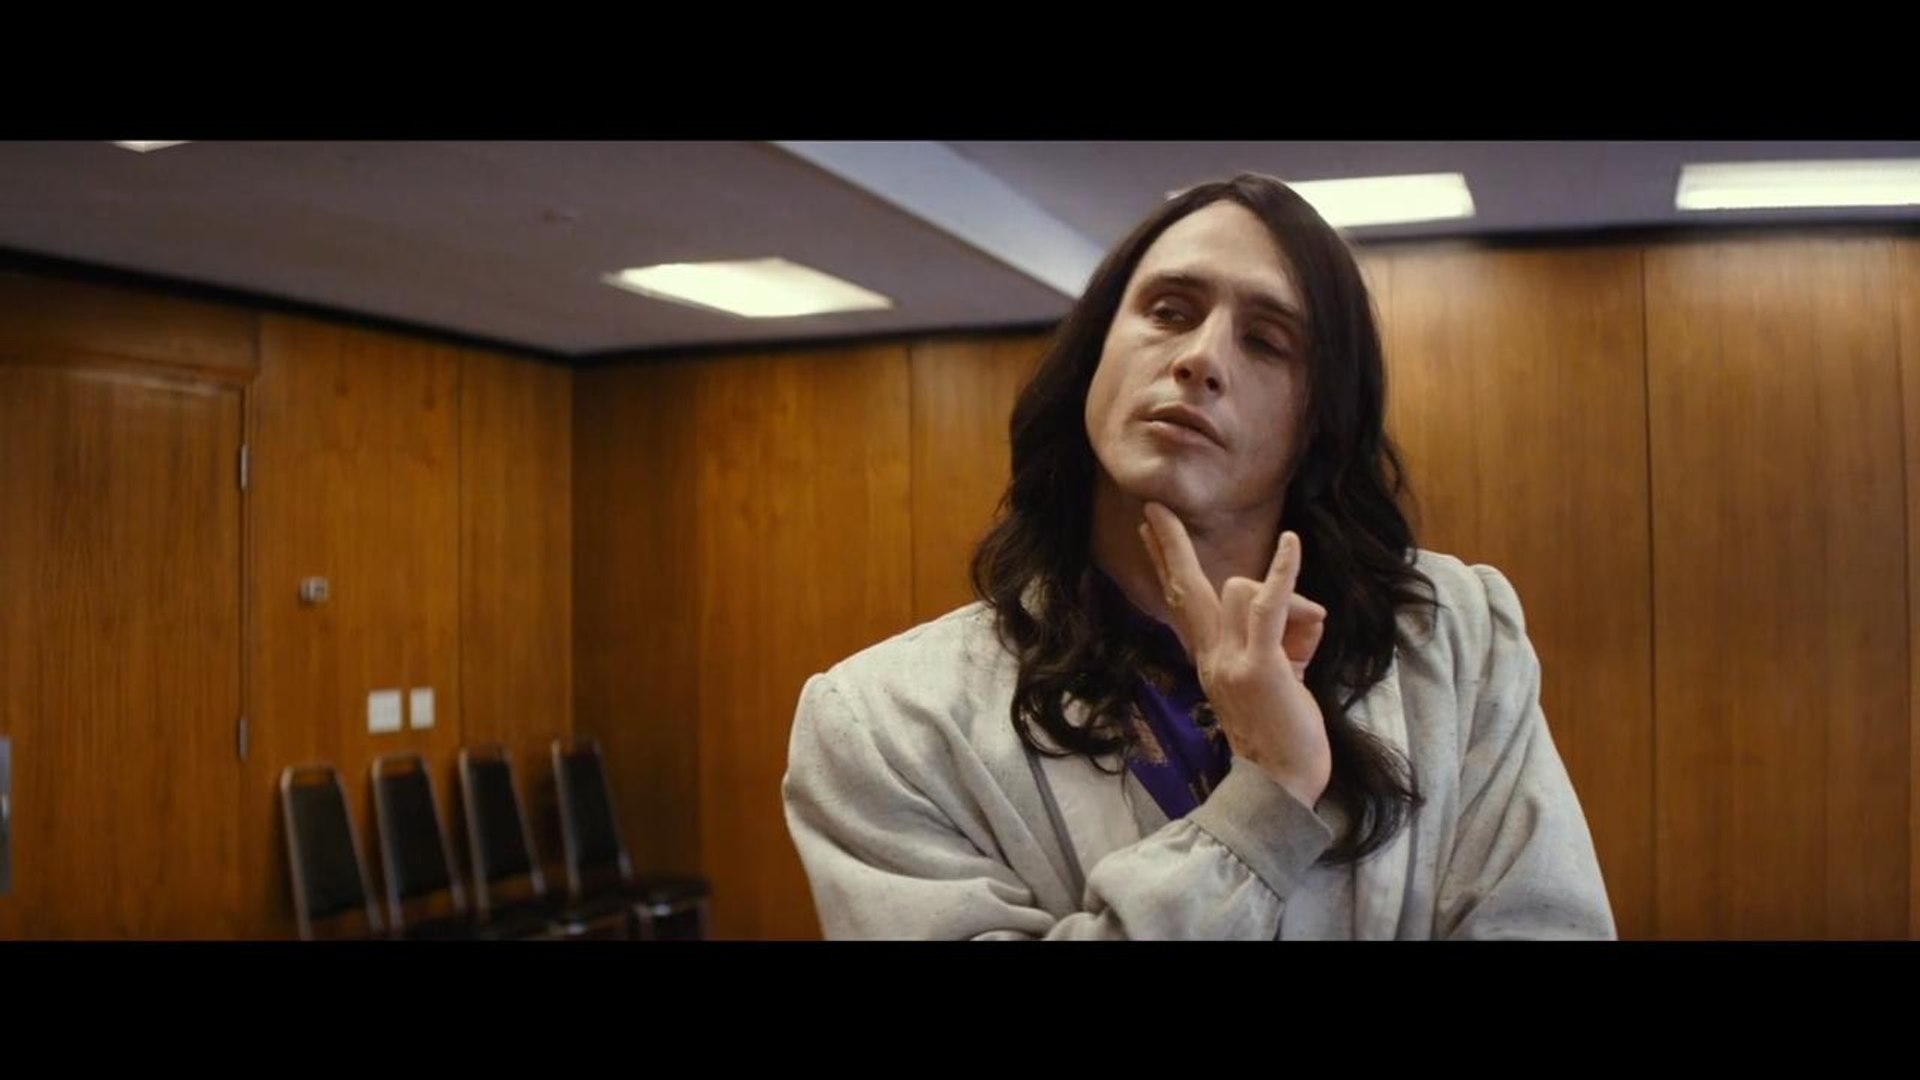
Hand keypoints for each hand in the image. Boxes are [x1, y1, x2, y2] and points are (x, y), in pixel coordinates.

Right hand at [1138, 502, 1331, 807]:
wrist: (1280, 784)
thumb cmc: (1283, 735)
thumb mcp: (1273, 676)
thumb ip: (1277, 637)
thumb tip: (1301, 607)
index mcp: (1209, 658)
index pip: (1182, 602)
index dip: (1165, 563)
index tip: (1146, 532)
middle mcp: (1211, 655)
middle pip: (1186, 587)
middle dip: (1170, 544)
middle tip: (1154, 508)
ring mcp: (1230, 659)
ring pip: (1244, 590)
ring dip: (1282, 598)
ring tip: (1305, 643)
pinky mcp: (1259, 664)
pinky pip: (1271, 605)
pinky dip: (1284, 572)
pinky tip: (1292, 543)